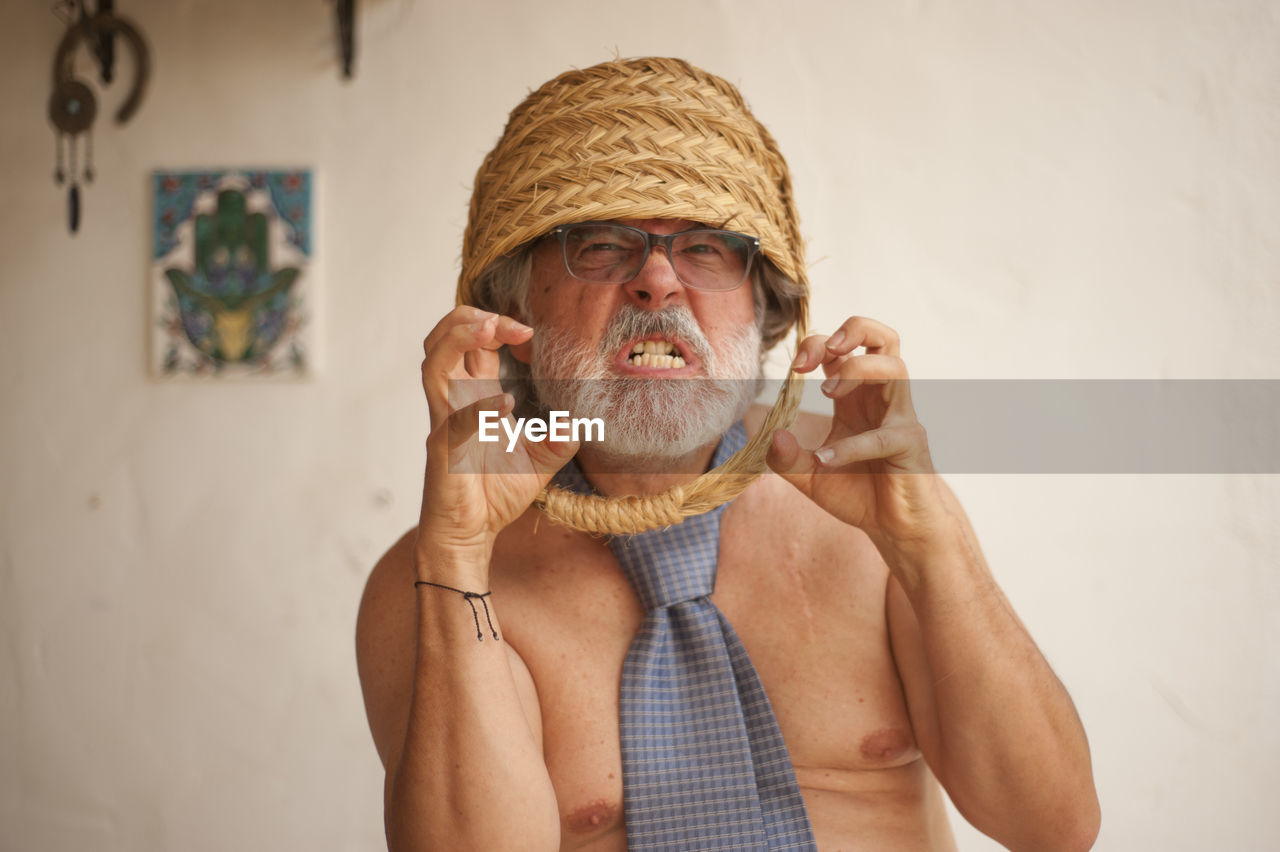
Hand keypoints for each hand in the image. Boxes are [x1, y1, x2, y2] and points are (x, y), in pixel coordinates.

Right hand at [415, 307, 577, 576]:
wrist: (471, 535)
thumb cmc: (494, 495)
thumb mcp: (541, 460)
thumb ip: (562, 438)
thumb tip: (588, 420)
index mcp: (472, 397)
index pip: (472, 344)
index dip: (494, 325)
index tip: (528, 331)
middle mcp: (453, 402)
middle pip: (441, 340)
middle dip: (469, 318)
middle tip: (503, 321)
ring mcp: (444, 422)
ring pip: (433, 364)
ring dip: (459, 339)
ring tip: (490, 328)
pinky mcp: (443, 448)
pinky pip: (454, 417)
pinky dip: (479, 406)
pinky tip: (506, 404)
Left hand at [767, 316, 947, 556]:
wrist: (895, 530)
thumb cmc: (859, 495)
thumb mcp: (810, 477)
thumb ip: (786, 459)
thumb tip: (772, 434)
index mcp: (856, 397)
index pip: (843, 349)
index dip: (817, 345)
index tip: (795, 367)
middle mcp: (881, 398)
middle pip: (883, 337)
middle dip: (853, 329)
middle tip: (823, 353)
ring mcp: (901, 418)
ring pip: (895, 367)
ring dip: (856, 370)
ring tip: (827, 393)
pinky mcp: (910, 445)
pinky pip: (884, 434)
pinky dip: (851, 445)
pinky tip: (825, 459)